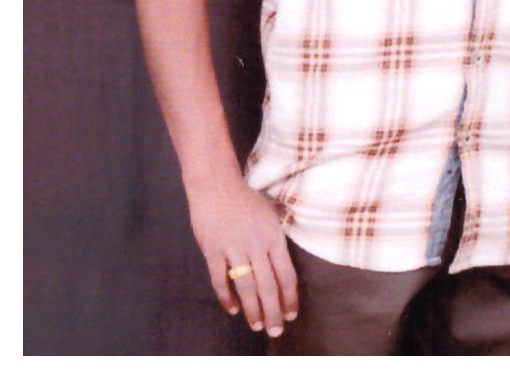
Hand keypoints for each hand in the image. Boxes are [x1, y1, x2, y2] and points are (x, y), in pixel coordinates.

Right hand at [187, 177, 298, 336]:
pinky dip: (226, 298)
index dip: (289, 298)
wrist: (216, 185)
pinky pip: (220, 281)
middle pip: (268, 286)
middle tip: (276, 330)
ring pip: (246, 288)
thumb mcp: (270, 213)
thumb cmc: (245, 198)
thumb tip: (285, 259)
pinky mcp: (214, 251)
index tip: (291, 314)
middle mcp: (256, 245)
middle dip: (273, 312)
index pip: (286, 274)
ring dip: (252, 310)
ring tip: (257, 325)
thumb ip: (277, 237)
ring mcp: (234, 249)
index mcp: (273, 237)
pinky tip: (232, 309)